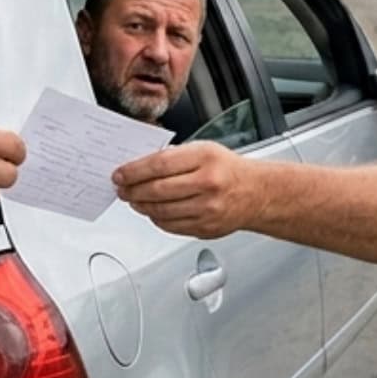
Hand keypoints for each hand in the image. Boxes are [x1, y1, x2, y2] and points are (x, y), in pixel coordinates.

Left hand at [112, 142, 263, 239]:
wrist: (256, 193)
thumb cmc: (227, 169)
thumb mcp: (204, 150)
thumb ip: (174, 156)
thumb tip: (140, 166)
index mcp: (205, 158)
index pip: (159, 164)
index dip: (134, 171)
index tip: (120, 174)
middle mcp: (207, 184)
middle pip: (157, 190)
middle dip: (132, 190)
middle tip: (121, 189)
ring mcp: (207, 209)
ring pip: (161, 211)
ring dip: (141, 206)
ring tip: (134, 200)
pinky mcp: (205, 228)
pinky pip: (171, 226)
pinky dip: (156, 219)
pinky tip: (152, 211)